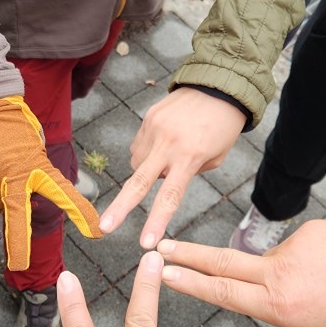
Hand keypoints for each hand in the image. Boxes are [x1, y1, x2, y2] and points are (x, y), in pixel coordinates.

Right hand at [0, 95, 101, 269]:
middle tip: (19, 265)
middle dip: (19, 246)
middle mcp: (13, 177)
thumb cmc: (14, 126)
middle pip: (16, 218)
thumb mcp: (32, 150)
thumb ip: (26, 180)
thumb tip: (2, 212)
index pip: (63, 193)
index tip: (96, 232)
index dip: (80, 213)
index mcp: (36, 167)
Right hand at [99, 88, 245, 247]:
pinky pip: (139, 146)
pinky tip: (163, 143)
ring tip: (168, 157)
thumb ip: (189, 173)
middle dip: (120, 208)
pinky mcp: (148, 118)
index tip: (146, 242)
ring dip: (146, 170)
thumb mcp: (216, 157)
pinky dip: (147, 152)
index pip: (170, 196)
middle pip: (139, 183)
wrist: (218, 84)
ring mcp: (154, 129)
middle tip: (103, 228)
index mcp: (190, 157)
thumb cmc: (222, 127)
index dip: (156, 221)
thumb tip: (163, 179)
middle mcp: (168, 144)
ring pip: (137, 164)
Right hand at [158, 220, 325, 326]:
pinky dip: (308, 257)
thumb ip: (284, 314)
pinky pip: (297, 245)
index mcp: (278, 307)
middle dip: (187, 255)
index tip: (164, 272)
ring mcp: (293, 249)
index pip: (222, 292)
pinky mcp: (309, 230)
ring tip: (325, 283)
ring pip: (271, 259)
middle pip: (221, 263)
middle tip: (161, 246)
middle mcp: (278, 276)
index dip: (189, 282)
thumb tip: (276, 296)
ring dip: (285, 270)